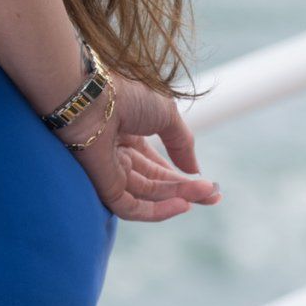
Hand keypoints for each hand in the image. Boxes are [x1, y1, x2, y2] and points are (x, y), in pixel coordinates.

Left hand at [62, 75, 220, 222]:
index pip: (157, 166)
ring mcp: (109, 171)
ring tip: (204, 194)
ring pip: (147, 195)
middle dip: (185, 190)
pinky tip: (183, 204)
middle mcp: (117, 155)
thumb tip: (196, 171)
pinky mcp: (102, 186)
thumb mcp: (166, 114)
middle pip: (155, 183)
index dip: (183, 177)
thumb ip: (182, 143)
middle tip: (213, 196)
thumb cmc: (125, 94)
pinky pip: (130, 207)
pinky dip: (157, 211)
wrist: (93, 96)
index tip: (210, 186)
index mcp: (128, 135)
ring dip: (178, 197)